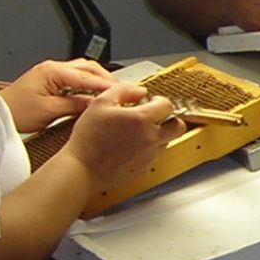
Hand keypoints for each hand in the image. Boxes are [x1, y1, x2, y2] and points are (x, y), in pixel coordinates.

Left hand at [0, 57, 118, 133]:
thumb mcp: (50, 111)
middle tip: (121, 91)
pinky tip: (93, 95)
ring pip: (82, 71)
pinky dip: (87, 84)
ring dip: (97, 80)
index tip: (122, 93)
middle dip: (106, 78)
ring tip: (110, 93)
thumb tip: (95, 104)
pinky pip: (74, 78)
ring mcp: (50, 73)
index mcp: (52, 72)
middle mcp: (52, 68)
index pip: (87, 76)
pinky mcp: (49, 81)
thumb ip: (75, 105)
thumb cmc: (16, 112)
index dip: (106, 85)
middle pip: (88, 68)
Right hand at [58, 85, 177, 191]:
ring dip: (157, 134)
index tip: (152, 101)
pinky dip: (147, 149)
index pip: (168, 105)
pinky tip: (130, 146)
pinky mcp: (144, 168)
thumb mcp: (100, 103)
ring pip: (166, 141)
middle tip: (155, 116)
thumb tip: (139, 90)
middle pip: (178, 126)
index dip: (160, 101)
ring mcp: (149, 155)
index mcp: (142, 120)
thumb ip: (123, 90)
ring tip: (137, 131)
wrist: (81, 169)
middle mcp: (150, 138)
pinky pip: (154, 155)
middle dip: (169, 119)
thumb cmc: (88, 139)